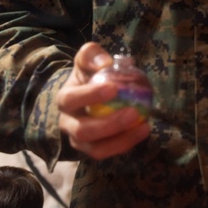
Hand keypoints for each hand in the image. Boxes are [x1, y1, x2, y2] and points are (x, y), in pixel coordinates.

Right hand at [56, 42, 149, 159]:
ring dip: (120, 141)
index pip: (71, 99)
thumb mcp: (87, 60)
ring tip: (143, 127)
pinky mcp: (94, 149)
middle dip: (109, 125)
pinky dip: (126, 144)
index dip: (90, 96)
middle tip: (133, 113)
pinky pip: (108, 153)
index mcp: (65, 99)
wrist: (85, 96)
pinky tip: (143, 131)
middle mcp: (68, 123)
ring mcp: (79, 140)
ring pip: (95, 149)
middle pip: (82, 131)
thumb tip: (105, 63)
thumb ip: (92, 55)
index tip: (114, 89)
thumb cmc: (88, 75)